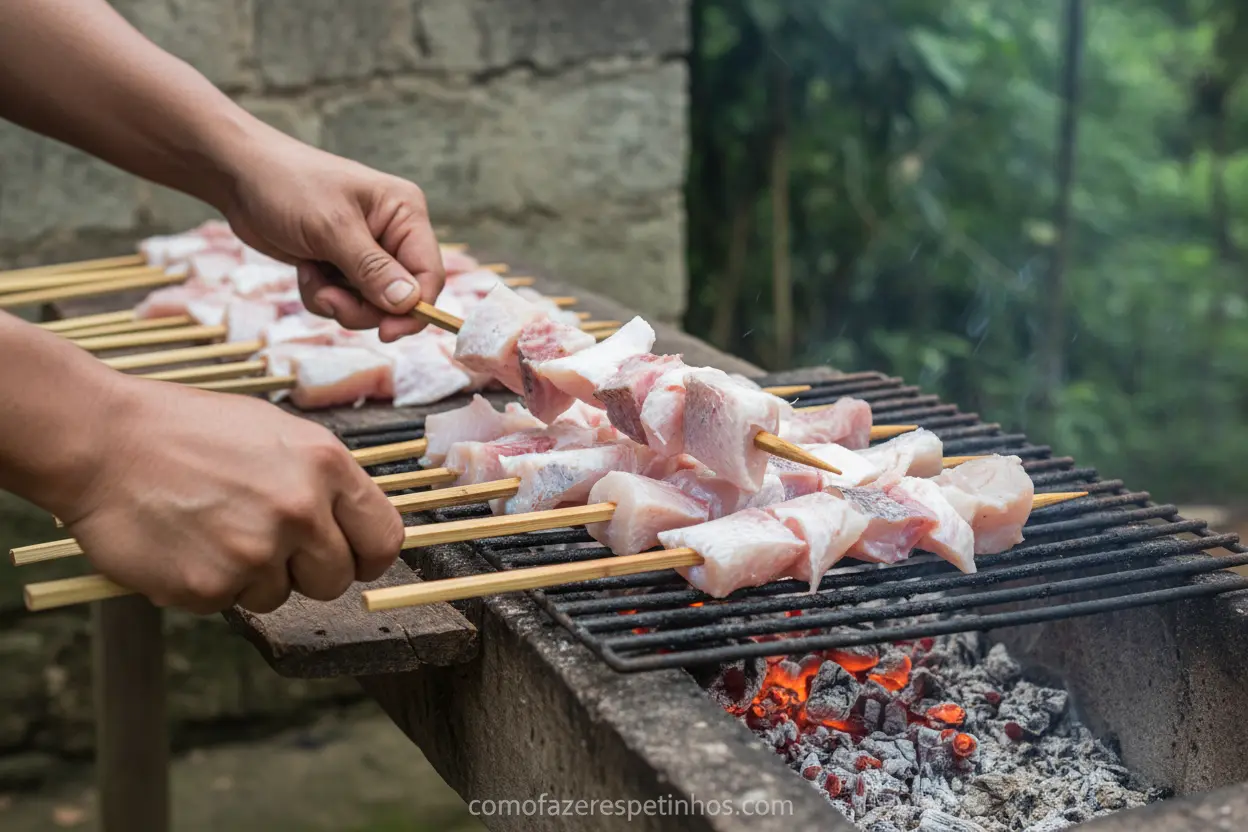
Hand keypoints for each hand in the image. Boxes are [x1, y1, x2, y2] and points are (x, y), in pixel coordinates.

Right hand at [54, 376, 404, 613]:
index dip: (366, 555)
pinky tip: (184, 543)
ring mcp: (255, 551)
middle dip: (305, 571)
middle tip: (263, 541)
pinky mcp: (210, 586)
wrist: (102, 439)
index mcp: (326, 465)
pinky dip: (207, 584)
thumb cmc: (187, 430)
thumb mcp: (276, 432)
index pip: (384, 539)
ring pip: (278, 597)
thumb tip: (356, 522)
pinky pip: (226, 604)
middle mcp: (300, 510)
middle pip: (335, 580)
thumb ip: (322, 480)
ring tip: (212, 529)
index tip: (349, 558)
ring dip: (250, 576)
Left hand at [218, 134, 445, 341]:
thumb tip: (410, 304)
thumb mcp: (331, 228)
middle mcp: (393, 234)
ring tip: (312, 277)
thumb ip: (372, 269)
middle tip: (329, 298)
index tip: (386, 333)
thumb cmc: (287, 186)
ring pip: (371, 305)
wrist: (239, 176)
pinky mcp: (343, 265)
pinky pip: (346, 300)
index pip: (430, 274)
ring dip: (338, 301)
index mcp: (405, 213)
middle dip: (363, 307)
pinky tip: (305, 271)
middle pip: (401, 298)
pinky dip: (323, 295)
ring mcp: (368, 252)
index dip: (415, 310)